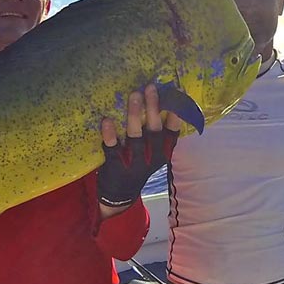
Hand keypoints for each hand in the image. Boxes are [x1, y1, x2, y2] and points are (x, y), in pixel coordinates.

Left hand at [98, 84, 181, 209]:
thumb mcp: (153, 153)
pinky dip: (110, 134)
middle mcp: (152, 157)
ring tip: (134, 96)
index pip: (173, 132)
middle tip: (150, 88)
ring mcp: (134, 162)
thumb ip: (156, 132)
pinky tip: (107, 120)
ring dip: (135, 116)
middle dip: (154, 108)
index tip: (176, 93)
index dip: (176, 112)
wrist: (120, 195)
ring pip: (136, 137)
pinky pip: (112, 148)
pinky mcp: (115, 166)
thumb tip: (158, 97)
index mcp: (163, 153)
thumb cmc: (139, 164)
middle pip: (155, 131)